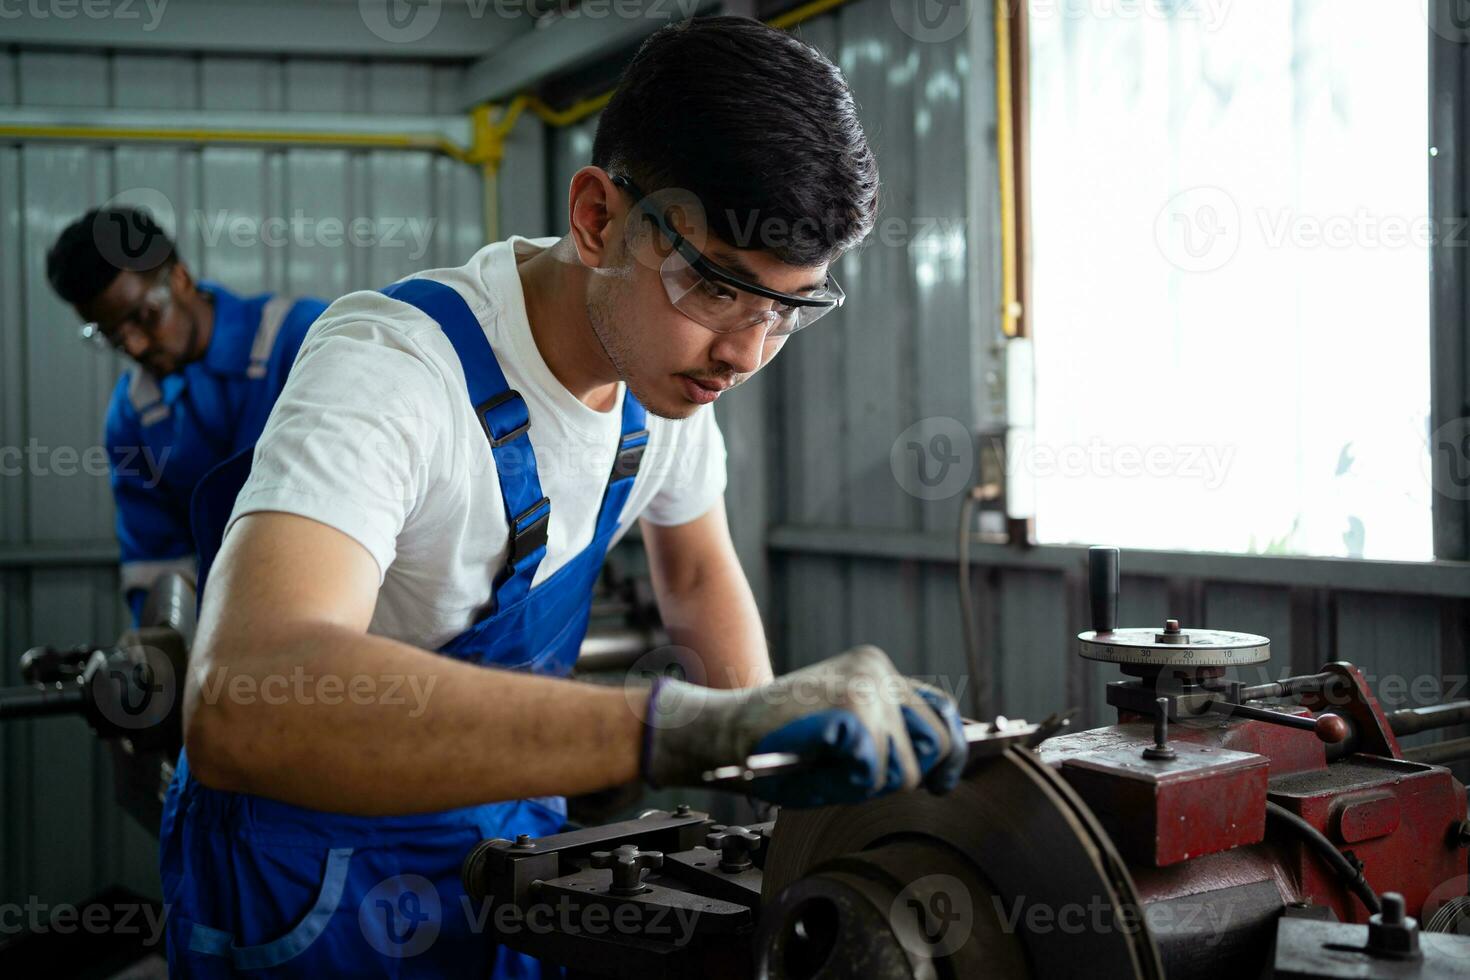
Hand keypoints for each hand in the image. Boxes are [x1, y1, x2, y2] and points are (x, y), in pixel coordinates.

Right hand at [640, 645, 966, 806]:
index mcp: (875, 667)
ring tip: (827, 766)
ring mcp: (867, 689)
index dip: (949, 750)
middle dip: (908, 773)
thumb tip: (944, 757)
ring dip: (868, 783)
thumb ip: (888, 728)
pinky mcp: (852, 713)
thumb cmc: (779, 740)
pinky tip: (818, 766)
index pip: (940, 709)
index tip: (942, 778)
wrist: (724, 731)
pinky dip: (847, 784)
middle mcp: (877, 670)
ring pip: (907, 769)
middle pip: (938, 743)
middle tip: (858, 774)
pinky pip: (875, 774)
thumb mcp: (845, 724)